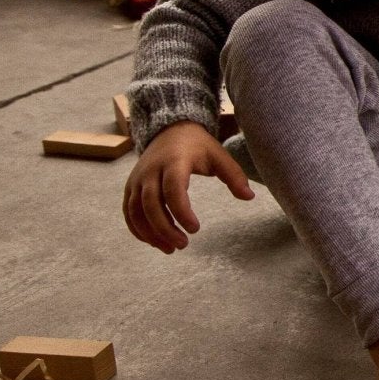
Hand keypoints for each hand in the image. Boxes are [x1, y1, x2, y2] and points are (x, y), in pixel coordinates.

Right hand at [122, 119, 254, 253]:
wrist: (170, 130)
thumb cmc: (198, 146)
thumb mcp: (219, 156)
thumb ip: (234, 176)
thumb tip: (249, 197)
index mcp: (174, 161)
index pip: (173, 189)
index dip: (181, 211)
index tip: (196, 229)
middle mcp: (151, 171)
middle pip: (150, 204)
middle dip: (164, 228)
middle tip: (183, 245)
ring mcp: (137, 179)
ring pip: (136, 211)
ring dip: (150, 233)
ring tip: (170, 249)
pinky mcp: (130, 187)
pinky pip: (128, 212)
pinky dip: (138, 229)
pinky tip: (155, 242)